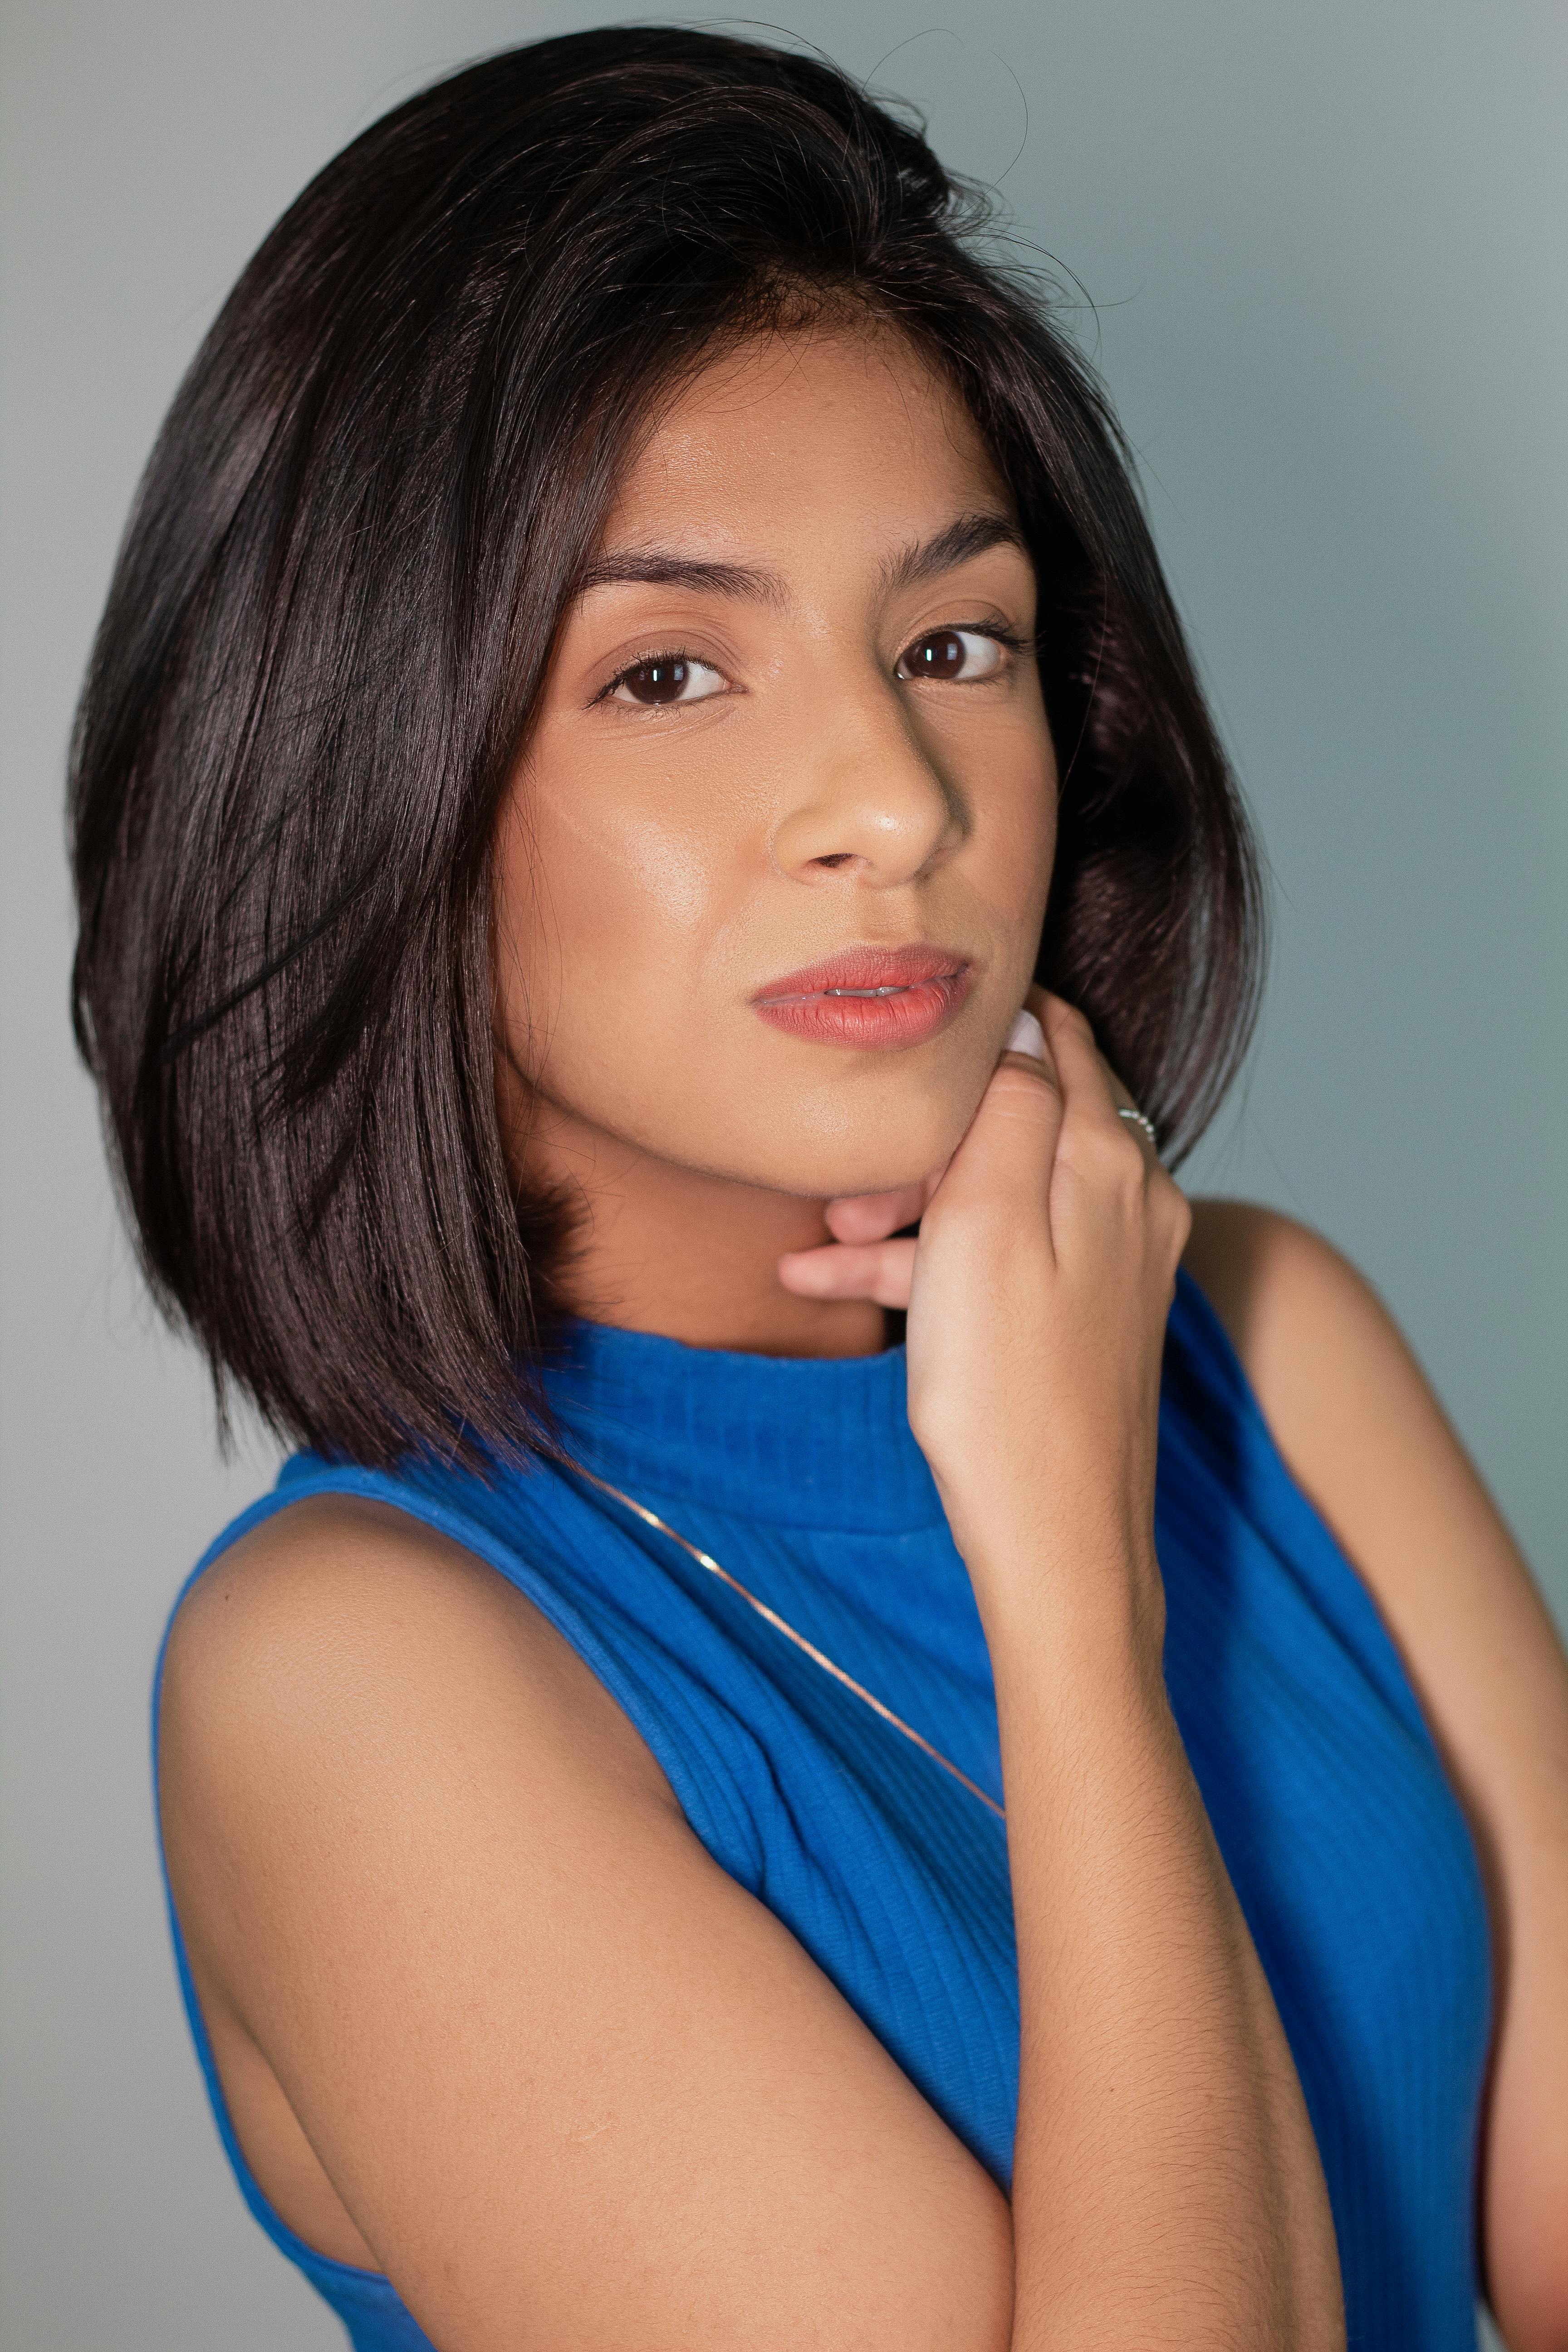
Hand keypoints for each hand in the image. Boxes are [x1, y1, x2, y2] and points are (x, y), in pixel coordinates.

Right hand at [780, 990, 1190, 1583]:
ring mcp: (1112, 1259)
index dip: (975, 1029)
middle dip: (926, 1133)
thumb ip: (1007, 1108)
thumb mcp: (986, 1223)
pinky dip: (927, 1259)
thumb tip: (1018, 1019)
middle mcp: (1131, 1198)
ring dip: (909, 1202)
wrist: (1057, 1545)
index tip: (902, 1038)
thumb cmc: (1008, 1393)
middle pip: (1021, 1115)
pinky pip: (1001, 1254)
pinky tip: (832, 1280)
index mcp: (1110, 1162)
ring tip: (822, 1238)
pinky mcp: (1086, 1313)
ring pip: (1000, 1190)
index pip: (1054, 1037)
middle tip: (846, 1179)